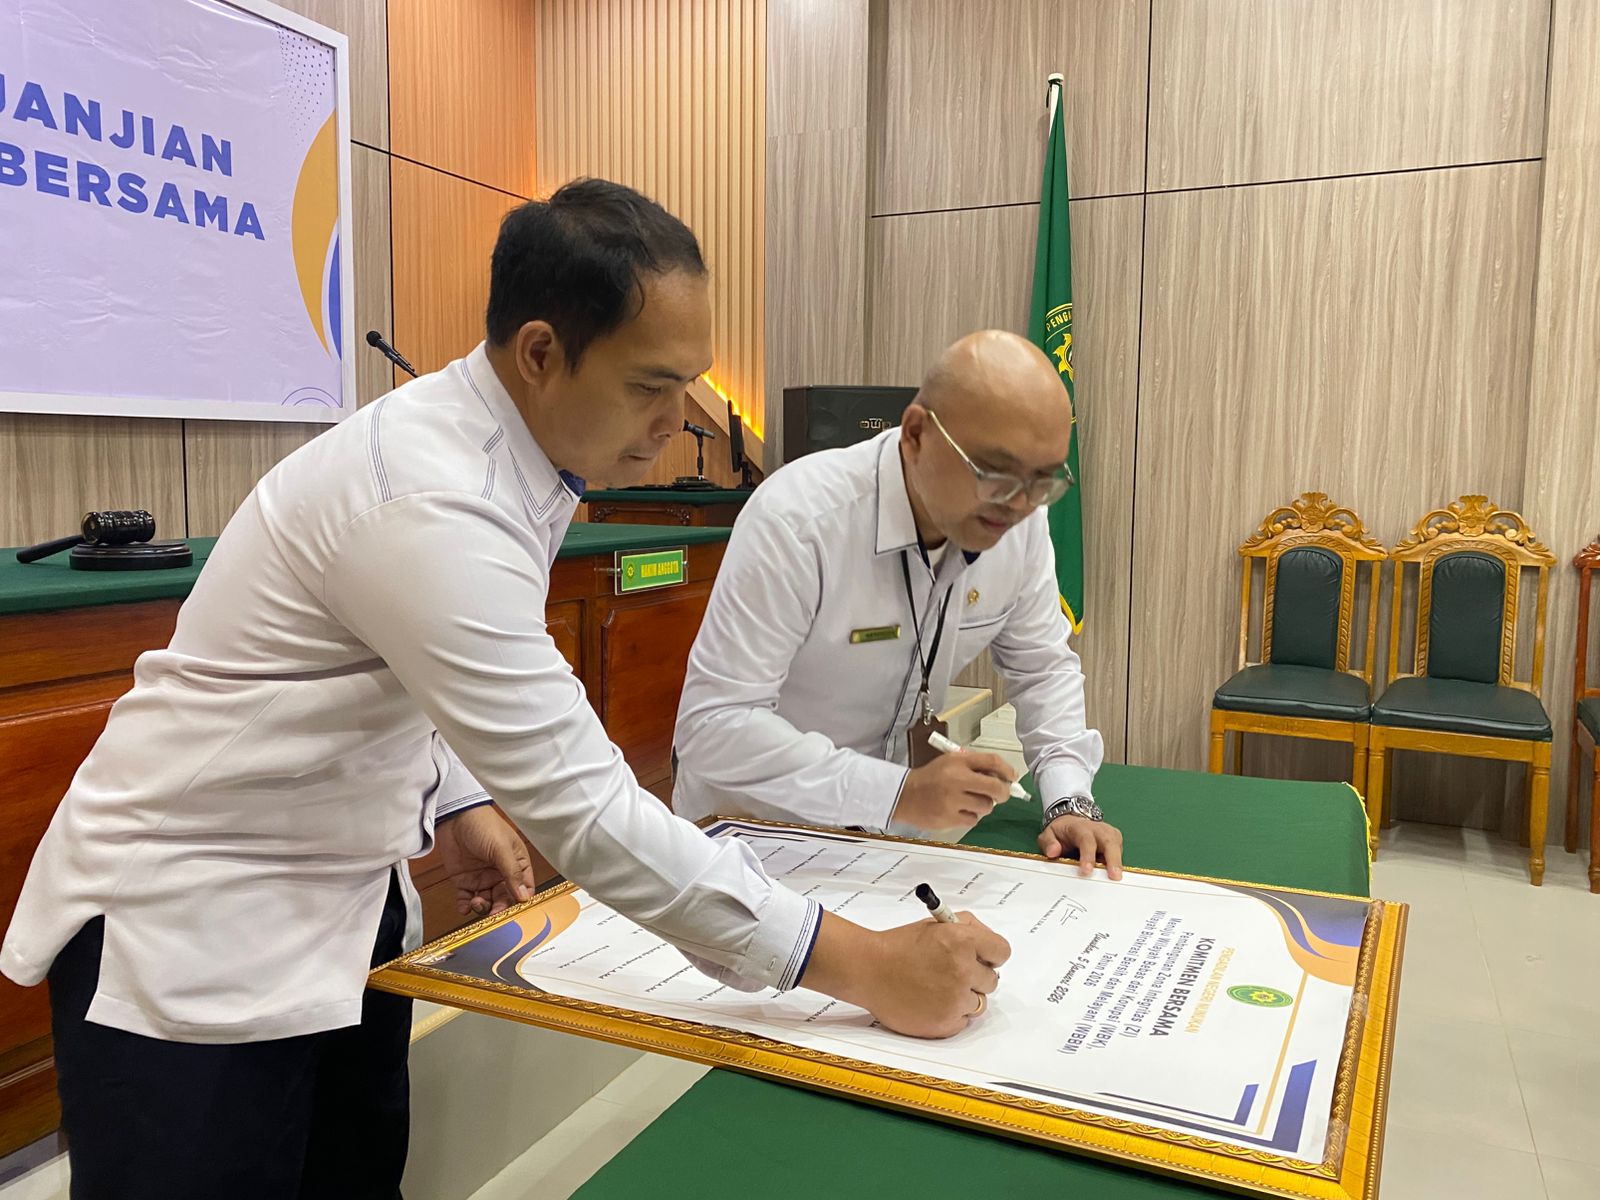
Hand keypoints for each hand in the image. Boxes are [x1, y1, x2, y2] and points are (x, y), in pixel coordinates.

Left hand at [436, 804, 535, 916]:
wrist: (454, 817)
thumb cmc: (484, 825)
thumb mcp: (501, 848)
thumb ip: (512, 873)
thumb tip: (523, 897)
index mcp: (516, 864)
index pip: (524, 888)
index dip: (521, 901)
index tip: (516, 912)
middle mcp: (501, 873)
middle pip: (505, 899)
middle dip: (500, 908)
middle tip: (493, 914)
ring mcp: (482, 878)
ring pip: (487, 902)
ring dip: (483, 908)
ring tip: (477, 902)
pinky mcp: (465, 881)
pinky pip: (467, 900)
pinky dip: (466, 907)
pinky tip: (465, 907)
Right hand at [800, 911, 1010, 1038]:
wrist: (868, 969)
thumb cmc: (899, 946)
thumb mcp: (936, 923)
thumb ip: (969, 927)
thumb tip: (990, 944)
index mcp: (962, 940)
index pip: (1002, 952)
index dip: (991, 954)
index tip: (982, 958)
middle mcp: (962, 970)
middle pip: (992, 980)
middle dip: (975, 976)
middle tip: (951, 972)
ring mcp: (955, 999)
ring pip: (979, 1003)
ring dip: (964, 997)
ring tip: (937, 988)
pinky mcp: (945, 1023)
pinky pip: (963, 1021)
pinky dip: (951, 1014)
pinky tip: (930, 1001)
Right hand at [895, 751, 1015, 831]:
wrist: (905, 795)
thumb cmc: (931, 778)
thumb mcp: (950, 762)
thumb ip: (974, 766)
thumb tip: (1002, 777)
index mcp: (958, 761)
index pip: (991, 761)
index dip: (1007, 769)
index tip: (1012, 776)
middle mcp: (956, 779)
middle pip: (995, 787)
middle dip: (1003, 792)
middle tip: (1001, 794)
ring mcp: (953, 801)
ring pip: (986, 806)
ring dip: (984, 805)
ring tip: (970, 801)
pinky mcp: (949, 818)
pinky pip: (973, 820)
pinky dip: (970, 816)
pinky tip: (959, 810)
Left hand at [1038, 815, 1124, 879]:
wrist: (1071, 821)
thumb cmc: (1062, 832)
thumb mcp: (1048, 834)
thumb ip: (1048, 843)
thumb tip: (1053, 852)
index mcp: (1080, 827)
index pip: (1086, 840)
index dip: (1088, 856)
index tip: (1086, 871)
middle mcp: (1097, 829)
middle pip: (1109, 842)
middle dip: (1112, 860)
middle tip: (1114, 876)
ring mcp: (1109, 833)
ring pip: (1117, 847)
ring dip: (1118, 863)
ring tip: (1116, 878)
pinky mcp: (1115, 839)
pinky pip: (1119, 852)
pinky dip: (1117, 863)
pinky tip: (1113, 872)